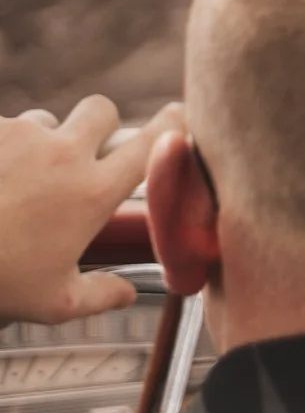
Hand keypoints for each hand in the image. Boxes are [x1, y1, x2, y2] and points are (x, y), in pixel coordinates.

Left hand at [0, 97, 183, 326]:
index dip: (173, 125)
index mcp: (93, 192)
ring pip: (44, 121)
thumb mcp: (54, 302)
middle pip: (102, 109)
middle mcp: (63, 154)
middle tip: (85, 152)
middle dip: (99, 124)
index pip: (154, 144)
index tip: (179, 116)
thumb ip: (101, 295)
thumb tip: (126, 293)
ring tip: (17, 179)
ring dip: (40, 140)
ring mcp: (18, 135)